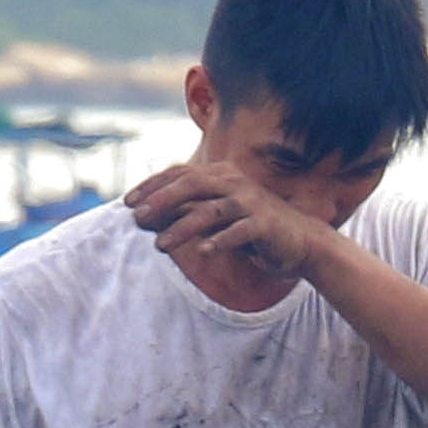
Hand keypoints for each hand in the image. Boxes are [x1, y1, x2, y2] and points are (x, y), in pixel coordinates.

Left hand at [127, 155, 335, 295]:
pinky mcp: (265, 224)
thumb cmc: (251, 228)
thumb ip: (187, 211)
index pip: (179, 174)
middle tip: (137, 218)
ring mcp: (250, 202)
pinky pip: (239, 232)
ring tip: (160, 246)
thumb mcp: (215, 216)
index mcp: (220, 175)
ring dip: (182, 228)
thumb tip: (146, 215)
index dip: (152, 186)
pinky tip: (203, 252)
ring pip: (210, 211)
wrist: (299, 241)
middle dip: (161, 201)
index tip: (127, 202)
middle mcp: (234, 182)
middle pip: (191, 185)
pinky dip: (221, 241)